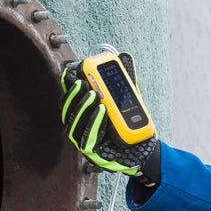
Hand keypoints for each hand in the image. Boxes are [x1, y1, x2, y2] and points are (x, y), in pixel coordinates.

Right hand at [60, 56, 158, 175]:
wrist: (143, 147)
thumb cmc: (131, 123)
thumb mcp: (128, 98)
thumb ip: (123, 80)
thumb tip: (124, 56)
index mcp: (83, 116)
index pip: (70, 101)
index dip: (67, 87)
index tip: (69, 73)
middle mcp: (80, 128)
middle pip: (67, 112)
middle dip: (73, 96)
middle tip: (83, 83)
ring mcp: (85, 142)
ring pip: (74, 126)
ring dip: (82, 108)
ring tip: (94, 95)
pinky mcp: (93, 154)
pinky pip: (89, 138)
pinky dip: (94, 122)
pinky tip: (102, 111)